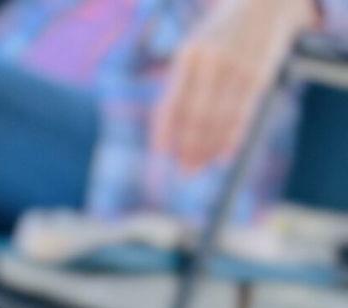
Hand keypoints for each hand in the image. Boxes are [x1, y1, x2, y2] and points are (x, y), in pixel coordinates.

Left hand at [151, 0, 315, 172]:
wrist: (264, 1)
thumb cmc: (221, 32)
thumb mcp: (196, 46)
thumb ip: (181, 82)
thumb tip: (167, 129)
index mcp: (189, 53)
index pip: (172, 101)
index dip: (166, 131)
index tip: (162, 154)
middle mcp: (212, 60)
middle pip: (196, 116)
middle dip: (189, 147)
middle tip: (185, 171)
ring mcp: (238, 66)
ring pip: (219, 119)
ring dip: (208, 148)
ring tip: (200, 167)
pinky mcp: (260, 73)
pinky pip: (243, 113)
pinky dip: (232, 138)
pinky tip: (224, 157)